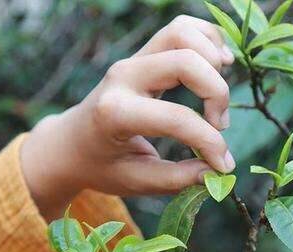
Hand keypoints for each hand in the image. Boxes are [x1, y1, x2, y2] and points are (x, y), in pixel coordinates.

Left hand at [21, 16, 234, 219]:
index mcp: (116, 113)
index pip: (177, 118)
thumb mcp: (135, 182)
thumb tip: (217, 172)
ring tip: (217, 95)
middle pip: (185, 61)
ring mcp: (132, 60)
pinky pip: (181, 28)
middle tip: (219, 125)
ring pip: (183, 33)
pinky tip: (219, 66)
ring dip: (213, 59)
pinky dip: (207, 40)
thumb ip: (177, 179)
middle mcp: (123, 77)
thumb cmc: (100, 166)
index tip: (223, 165)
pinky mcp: (142, 54)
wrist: (69, 144)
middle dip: (217, 93)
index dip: (210, 143)